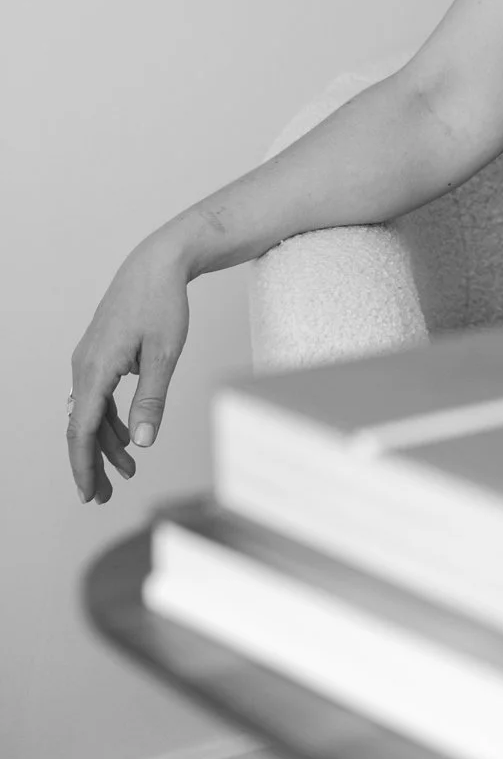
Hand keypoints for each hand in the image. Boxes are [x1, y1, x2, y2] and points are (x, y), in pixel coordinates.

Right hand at [68, 237, 190, 504]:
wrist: (157, 263)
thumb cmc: (163, 303)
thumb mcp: (164, 353)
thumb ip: (151, 400)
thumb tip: (142, 442)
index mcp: (96, 368)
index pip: (83, 430)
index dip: (84, 466)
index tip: (89, 494)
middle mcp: (84, 365)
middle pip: (81, 426)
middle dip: (92, 463)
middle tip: (104, 496)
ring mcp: (89, 358)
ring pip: (90, 412)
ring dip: (105, 443)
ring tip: (128, 470)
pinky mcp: (100, 353)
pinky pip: (98, 395)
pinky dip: (109, 418)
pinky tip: (126, 435)